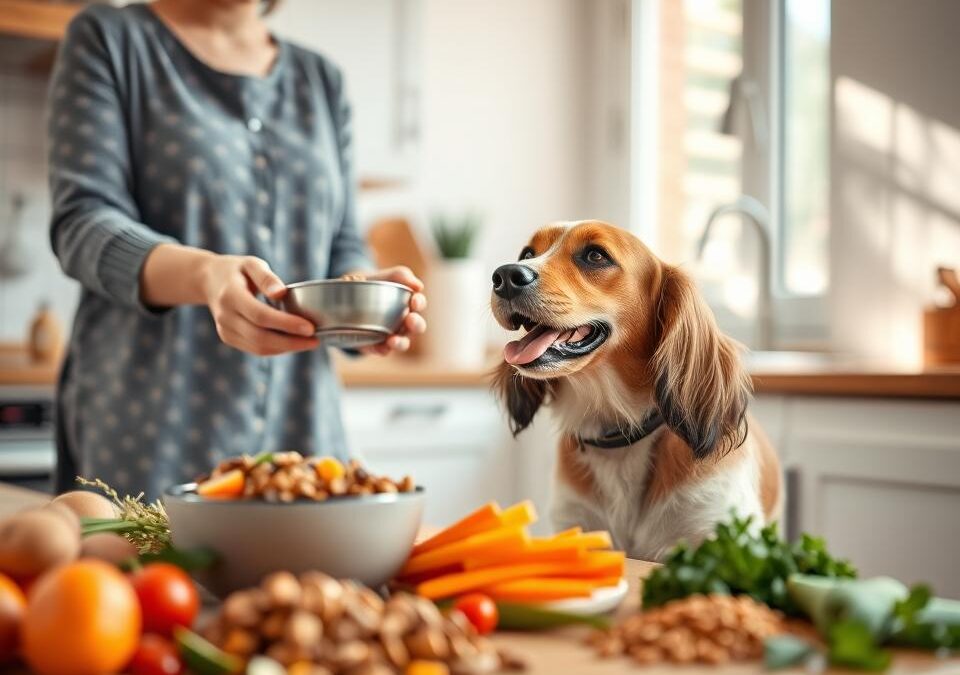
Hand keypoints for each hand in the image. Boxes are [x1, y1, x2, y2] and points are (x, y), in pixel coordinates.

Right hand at [202, 255, 317, 355]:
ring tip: (308, 342)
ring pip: (258, 348)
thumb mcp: (251, 263)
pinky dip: (276, 349)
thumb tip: (281, 293)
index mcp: (230, 295)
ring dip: (286, 348)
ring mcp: (224, 329)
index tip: (310, 328)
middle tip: (315, 340)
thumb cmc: (236, 270)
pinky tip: (292, 342)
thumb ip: (266, 277)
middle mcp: (225, 316)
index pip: (260, 316)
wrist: (208, 281)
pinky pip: (254, 349)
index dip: (286, 324)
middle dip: (291, 342)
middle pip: (260, 337)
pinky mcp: (228, 338)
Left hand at [342, 266, 426, 354]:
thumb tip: (419, 286)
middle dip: (416, 324)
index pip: (419, 304)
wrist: (350, 294)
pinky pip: (383, 350)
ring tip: (393, 341)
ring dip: (401, 343)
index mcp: (409, 303)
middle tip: (410, 319)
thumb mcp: (387, 275)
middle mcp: (405, 322)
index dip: (419, 302)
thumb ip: (402, 275)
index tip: (414, 300)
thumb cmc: (375, 283)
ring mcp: (392, 335)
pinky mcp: (378, 344)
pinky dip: (383, 350)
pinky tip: (381, 348)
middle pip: (417, 327)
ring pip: (403, 342)